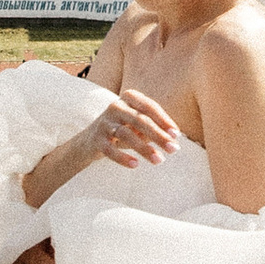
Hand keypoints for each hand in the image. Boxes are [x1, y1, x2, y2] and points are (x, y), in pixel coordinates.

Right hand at [19, 87, 178, 210]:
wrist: (87, 143)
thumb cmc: (121, 132)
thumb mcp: (138, 127)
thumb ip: (154, 130)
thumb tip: (173, 140)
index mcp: (128, 98)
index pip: (149, 107)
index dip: (164, 121)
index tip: (176, 135)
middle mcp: (115, 106)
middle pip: (139, 120)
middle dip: (158, 135)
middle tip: (174, 149)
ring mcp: (104, 122)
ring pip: (125, 134)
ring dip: (144, 148)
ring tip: (159, 160)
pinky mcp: (95, 139)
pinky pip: (110, 149)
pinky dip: (123, 157)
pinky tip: (135, 165)